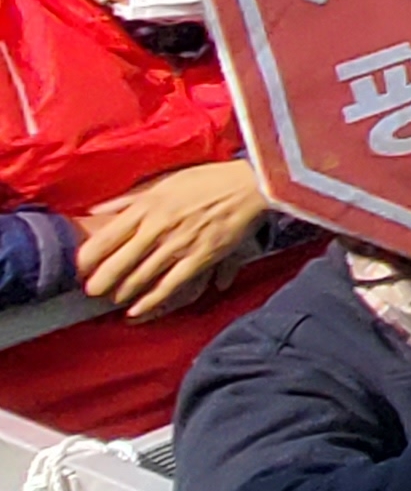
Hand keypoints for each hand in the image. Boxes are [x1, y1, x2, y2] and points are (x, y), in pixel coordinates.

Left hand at [72, 161, 264, 318]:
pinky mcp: (200, 258)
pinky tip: (136, 310)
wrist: (249, 186)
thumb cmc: (206, 180)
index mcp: (147, 206)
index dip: (88, 258)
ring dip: (123, 292)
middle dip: (100, 282)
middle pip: (119, 263)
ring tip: (113, 298)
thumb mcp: (163, 180)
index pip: (106, 238)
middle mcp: (158, 227)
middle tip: (91, 291)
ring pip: (140, 277)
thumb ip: (128, 198)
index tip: (80, 268)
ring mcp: (179, 245)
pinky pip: (170, 285)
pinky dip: (151, 301)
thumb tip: (96, 210)